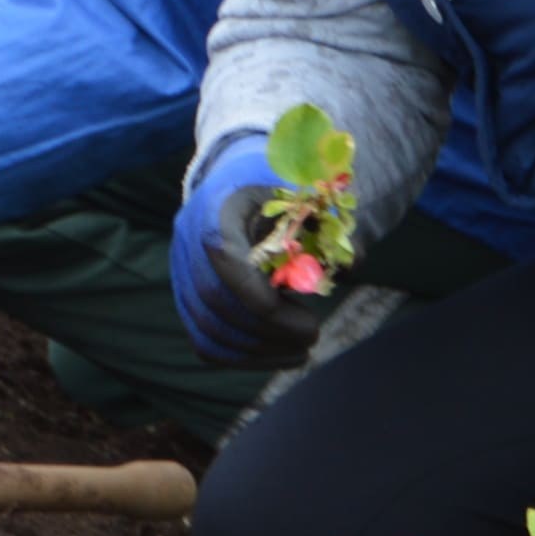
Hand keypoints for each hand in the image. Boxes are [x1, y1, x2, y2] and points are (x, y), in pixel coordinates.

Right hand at [170, 136, 310, 362]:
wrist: (234, 178)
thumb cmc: (276, 186)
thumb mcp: (304, 193)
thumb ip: (328, 226)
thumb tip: (352, 266)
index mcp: (216, 208)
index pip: (227, 262)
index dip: (264, 301)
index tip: (308, 321)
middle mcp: (188, 242)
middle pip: (216, 303)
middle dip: (268, 332)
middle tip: (312, 338)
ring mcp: (182, 272)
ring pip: (208, 330)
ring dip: (258, 351)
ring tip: (300, 352)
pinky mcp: (186, 297)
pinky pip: (204, 340)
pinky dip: (241, 357)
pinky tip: (277, 354)